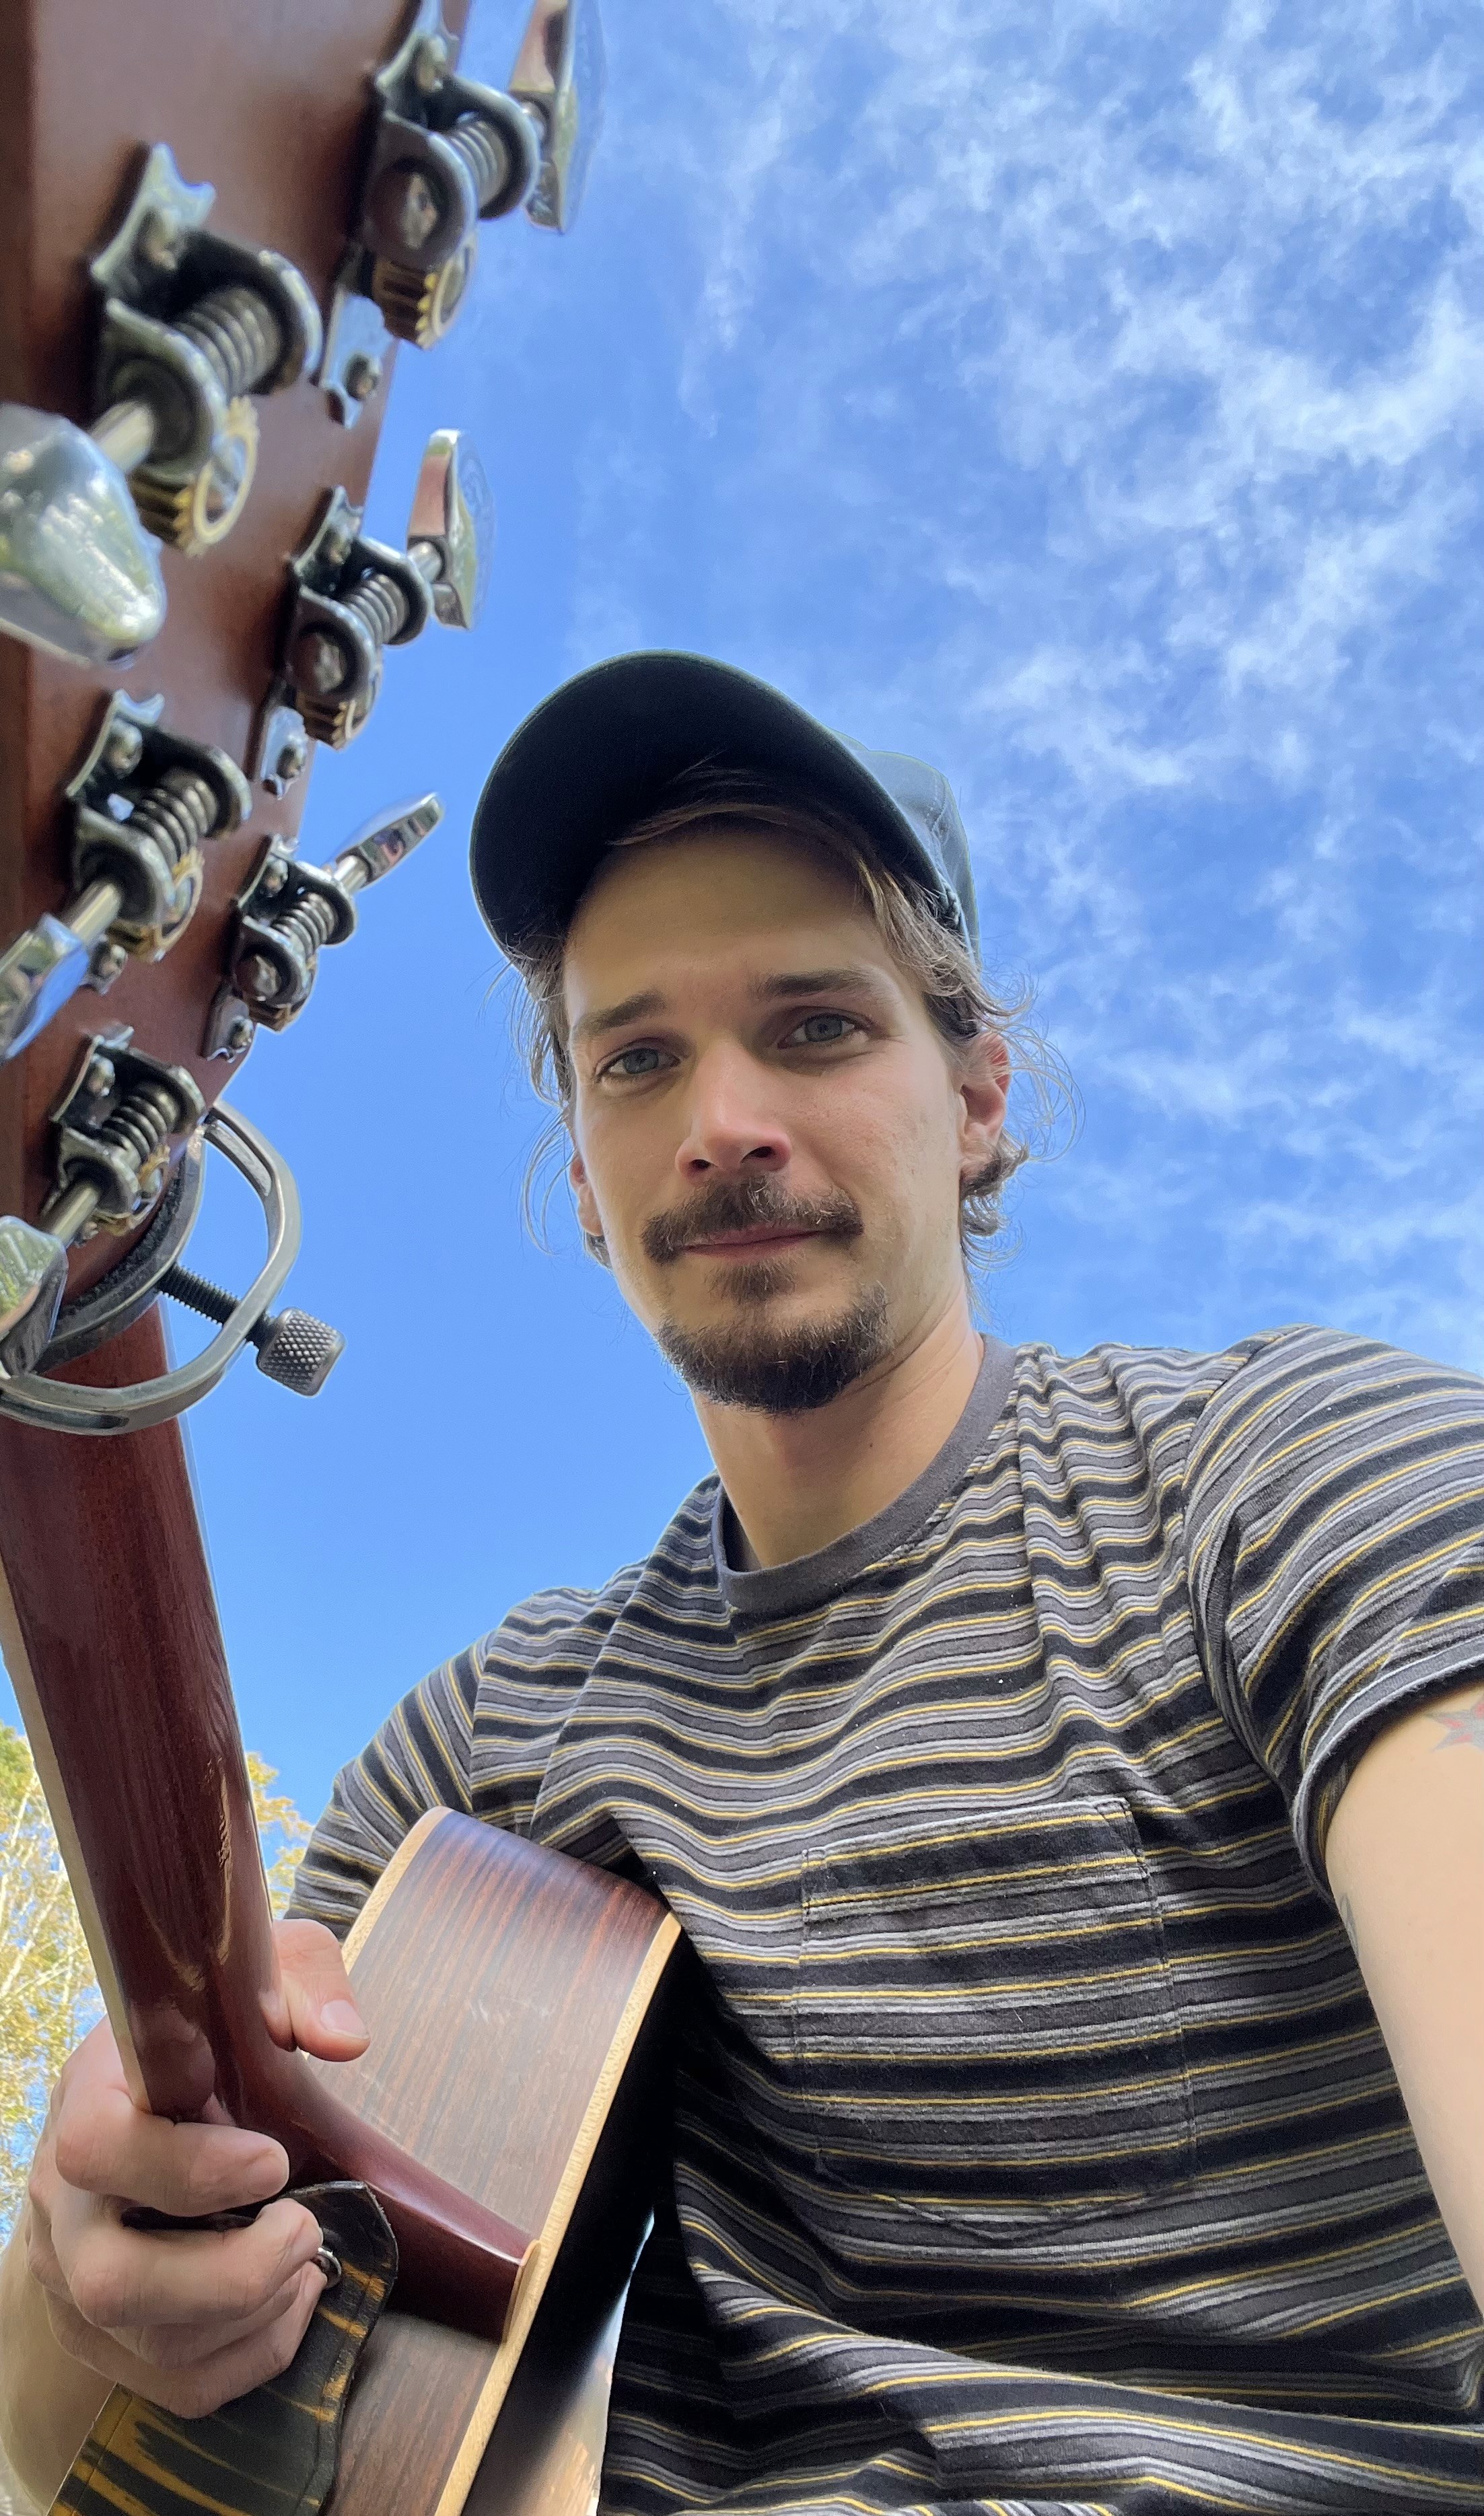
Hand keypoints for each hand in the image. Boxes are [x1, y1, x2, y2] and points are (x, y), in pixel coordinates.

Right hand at [24, 1918, 369, 2418]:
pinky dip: (256, 2354)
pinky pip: (180, 2386)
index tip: (272, 2159)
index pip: (98, 2149)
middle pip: (115, 2281)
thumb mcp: (258, 1972)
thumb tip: (344, 2038)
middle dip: (233, 2273)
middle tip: (304, 2226)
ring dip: (257, 2312)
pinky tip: (291, 2295)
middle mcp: (63, 2206)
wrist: (151, 2098)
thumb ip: (302, 1983)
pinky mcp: (106, 2340)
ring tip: (306, 2252)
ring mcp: (73, 2283)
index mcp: (86, 2102)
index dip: (188, 2170)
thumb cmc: (205, 2038)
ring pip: (152, 2344)